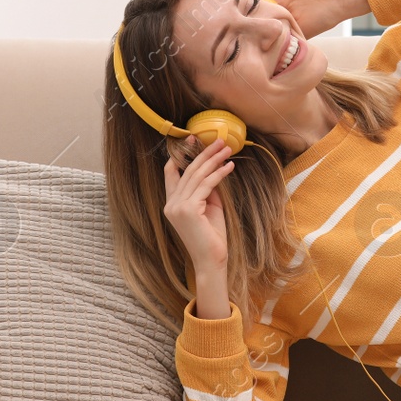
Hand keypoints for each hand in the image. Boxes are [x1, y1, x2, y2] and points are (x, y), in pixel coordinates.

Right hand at [163, 138, 233, 268]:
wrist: (211, 260)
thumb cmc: (212, 236)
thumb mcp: (209, 208)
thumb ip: (207, 191)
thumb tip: (214, 171)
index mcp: (171, 204)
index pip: (170, 173)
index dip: (181, 155)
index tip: (193, 140)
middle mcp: (170, 204)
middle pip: (187, 171)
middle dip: (204, 153)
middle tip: (219, 141)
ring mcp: (177, 207)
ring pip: (197, 176)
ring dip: (214, 160)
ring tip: (227, 149)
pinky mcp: (189, 210)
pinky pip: (207, 185)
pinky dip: (219, 174)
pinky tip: (229, 166)